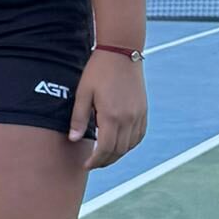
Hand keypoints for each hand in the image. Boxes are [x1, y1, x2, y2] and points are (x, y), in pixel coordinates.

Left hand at [70, 50, 145, 168]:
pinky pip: (139, 135)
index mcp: (111, 115)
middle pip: (119, 151)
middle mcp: (128, 118)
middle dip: (105, 161)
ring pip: (130, 145)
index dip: (95, 161)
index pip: (105, 149)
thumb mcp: (83, 93)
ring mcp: (138, 115)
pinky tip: (120, 144)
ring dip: (117, 154)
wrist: (122, 53)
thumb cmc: (98, 71)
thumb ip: (79, 118)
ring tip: (104, 156)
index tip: (86, 165)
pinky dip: (130, 144)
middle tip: (92, 163)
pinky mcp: (144, 110)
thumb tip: (74, 139)